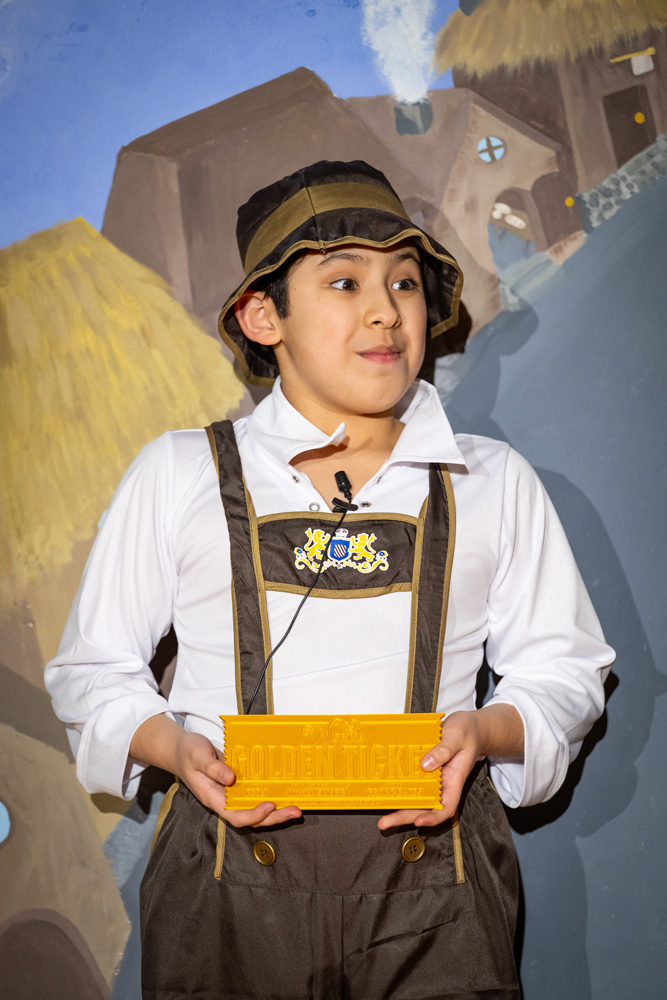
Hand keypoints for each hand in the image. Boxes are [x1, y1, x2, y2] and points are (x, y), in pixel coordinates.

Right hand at [173, 730, 301, 827]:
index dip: (253, 815)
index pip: (234, 815)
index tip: (269, 805)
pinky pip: (255, 795)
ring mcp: (232, 794)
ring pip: (255, 809)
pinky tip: (285, 792)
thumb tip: (231, 778)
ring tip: (296, 807)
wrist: (182, 750)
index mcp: (213, 797)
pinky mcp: (238, 785)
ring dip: (276, 811)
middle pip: (251, 818)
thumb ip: (212, 767)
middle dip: (273, 818)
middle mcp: (224, 800)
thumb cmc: (188, 753)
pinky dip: (270, 796)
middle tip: (295, 811)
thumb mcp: (197, 755)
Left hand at [377, 704, 523, 830]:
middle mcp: (442, 783)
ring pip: (417, 798)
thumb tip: (426, 764)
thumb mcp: (457, 737)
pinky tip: (386, 791)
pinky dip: (401, 788)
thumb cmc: (467, 732)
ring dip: (400, 807)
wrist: (469, 727)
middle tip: (385, 822)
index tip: (419, 820)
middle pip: (425, 808)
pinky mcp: (424, 770)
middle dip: (406, 817)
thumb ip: (443, 750)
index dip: (433, 817)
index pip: (446, 807)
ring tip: (383, 816)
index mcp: (454, 779)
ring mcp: (433, 778)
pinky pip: (413, 782)